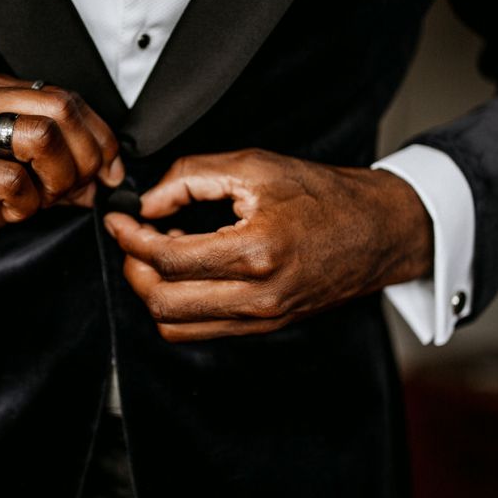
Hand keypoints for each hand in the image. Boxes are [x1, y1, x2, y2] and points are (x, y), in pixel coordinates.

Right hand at [0, 70, 123, 266]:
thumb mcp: (13, 179)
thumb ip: (56, 172)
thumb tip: (102, 179)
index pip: (66, 98)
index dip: (100, 137)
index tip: (109, 171)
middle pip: (59, 109)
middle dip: (85, 157)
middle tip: (78, 188)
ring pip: (39, 136)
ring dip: (57, 178)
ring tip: (40, 199)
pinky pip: (9, 178)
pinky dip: (25, 202)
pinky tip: (11, 210)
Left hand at [104, 149, 432, 341]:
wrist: (379, 231)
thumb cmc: (324, 196)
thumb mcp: (254, 166)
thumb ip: (190, 178)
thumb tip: (146, 204)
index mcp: (257, 251)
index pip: (167, 258)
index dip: (129, 237)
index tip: (118, 220)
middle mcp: (259, 296)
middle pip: (162, 302)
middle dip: (133, 268)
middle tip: (132, 238)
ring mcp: (262, 318)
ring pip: (175, 326)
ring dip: (152, 292)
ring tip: (158, 254)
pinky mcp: (264, 327)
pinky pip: (201, 331)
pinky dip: (177, 306)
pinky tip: (185, 272)